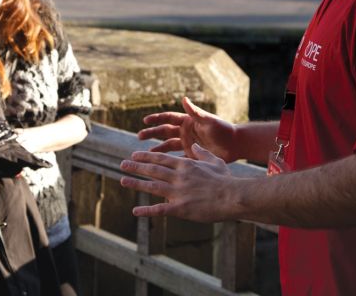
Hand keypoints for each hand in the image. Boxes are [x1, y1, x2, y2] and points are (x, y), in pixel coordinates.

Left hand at [120, 144, 236, 221]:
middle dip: (136, 166)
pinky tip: (135, 211)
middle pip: (152, 170)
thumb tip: (193, 145)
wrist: (232, 197)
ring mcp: (178, 193)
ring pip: (152, 186)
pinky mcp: (180, 208)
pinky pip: (160, 209)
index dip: (146, 157)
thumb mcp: (214, 160)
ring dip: (136, 183)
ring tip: (122, 179)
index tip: (134, 155)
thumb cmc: (226, 179)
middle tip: (123, 164)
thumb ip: (201, 153)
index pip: (161, 159)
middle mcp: (178, 177)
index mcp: (185, 165)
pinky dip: (146, 210)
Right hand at [138, 96, 237, 161]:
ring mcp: (187, 143)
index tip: (145, 121)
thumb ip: (195, 112)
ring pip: (168, 145)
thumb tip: (184, 98)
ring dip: (157, 147)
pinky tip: (158, 164)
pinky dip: (167, 160)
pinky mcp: (192, 154)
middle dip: (151, 133)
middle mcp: (185, 131)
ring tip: (145, 152)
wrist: (236, 144)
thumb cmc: (223, 129)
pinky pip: (176, 157)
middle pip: (164, 131)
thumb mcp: (208, 120)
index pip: (168, 118)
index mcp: (188, 121)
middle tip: (139, 136)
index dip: (156, 119)